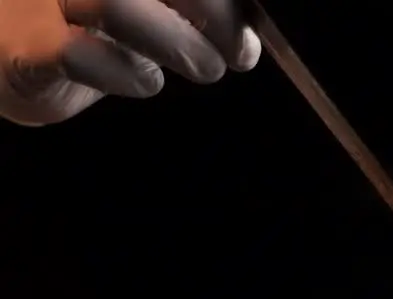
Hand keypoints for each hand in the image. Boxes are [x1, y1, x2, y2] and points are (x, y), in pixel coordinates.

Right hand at [0, 0, 261, 125]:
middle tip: (238, 51)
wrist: (10, 52)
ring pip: (117, 4)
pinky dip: (129, 75)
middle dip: (215, 13)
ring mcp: (43, 0)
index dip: (222, 2)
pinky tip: (145, 80)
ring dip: (182, 45)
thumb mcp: (147, 7)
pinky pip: (78, 55)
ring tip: (205, 67)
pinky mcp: (25, 47)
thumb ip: (190, 10)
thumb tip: (247, 31)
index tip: (251, 24)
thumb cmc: (86, 27)